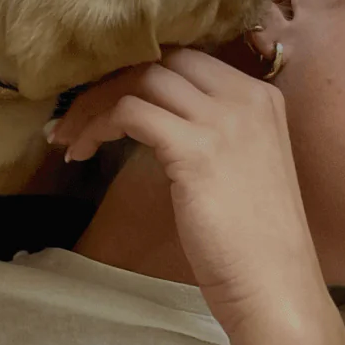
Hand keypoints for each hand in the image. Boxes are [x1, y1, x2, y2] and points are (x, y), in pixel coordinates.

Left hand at [50, 48, 328, 334]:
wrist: (275, 286)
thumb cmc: (255, 244)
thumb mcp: (240, 168)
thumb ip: (210, 135)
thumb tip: (155, 122)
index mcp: (261, 97)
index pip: (188, 59)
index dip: (140, 74)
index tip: (106, 100)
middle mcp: (245, 97)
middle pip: (162, 60)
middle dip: (112, 81)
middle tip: (77, 114)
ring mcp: (222, 120)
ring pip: (141, 80)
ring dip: (95, 104)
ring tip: (69, 137)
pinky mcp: (194, 149)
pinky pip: (130, 113)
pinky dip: (97, 127)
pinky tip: (82, 153)